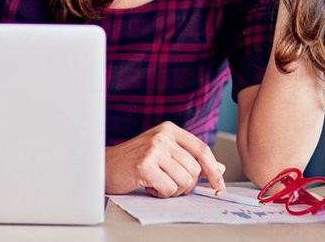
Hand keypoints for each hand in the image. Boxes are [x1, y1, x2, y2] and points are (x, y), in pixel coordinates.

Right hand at [105, 121, 226, 196]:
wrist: (104, 166)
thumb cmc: (134, 161)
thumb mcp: (164, 154)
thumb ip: (190, 159)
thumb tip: (219, 168)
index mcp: (170, 130)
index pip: (202, 149)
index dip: (214, 169)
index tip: (219, 184)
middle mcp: (163, 136)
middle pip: (195, 168)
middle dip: (186, 184)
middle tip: (169, 183)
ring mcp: (153, 149)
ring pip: (184, 181)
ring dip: (173, 190)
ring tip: (157, 183)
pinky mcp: (144, 165)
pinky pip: (169, 188)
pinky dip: (161, 193)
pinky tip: (149, 186)